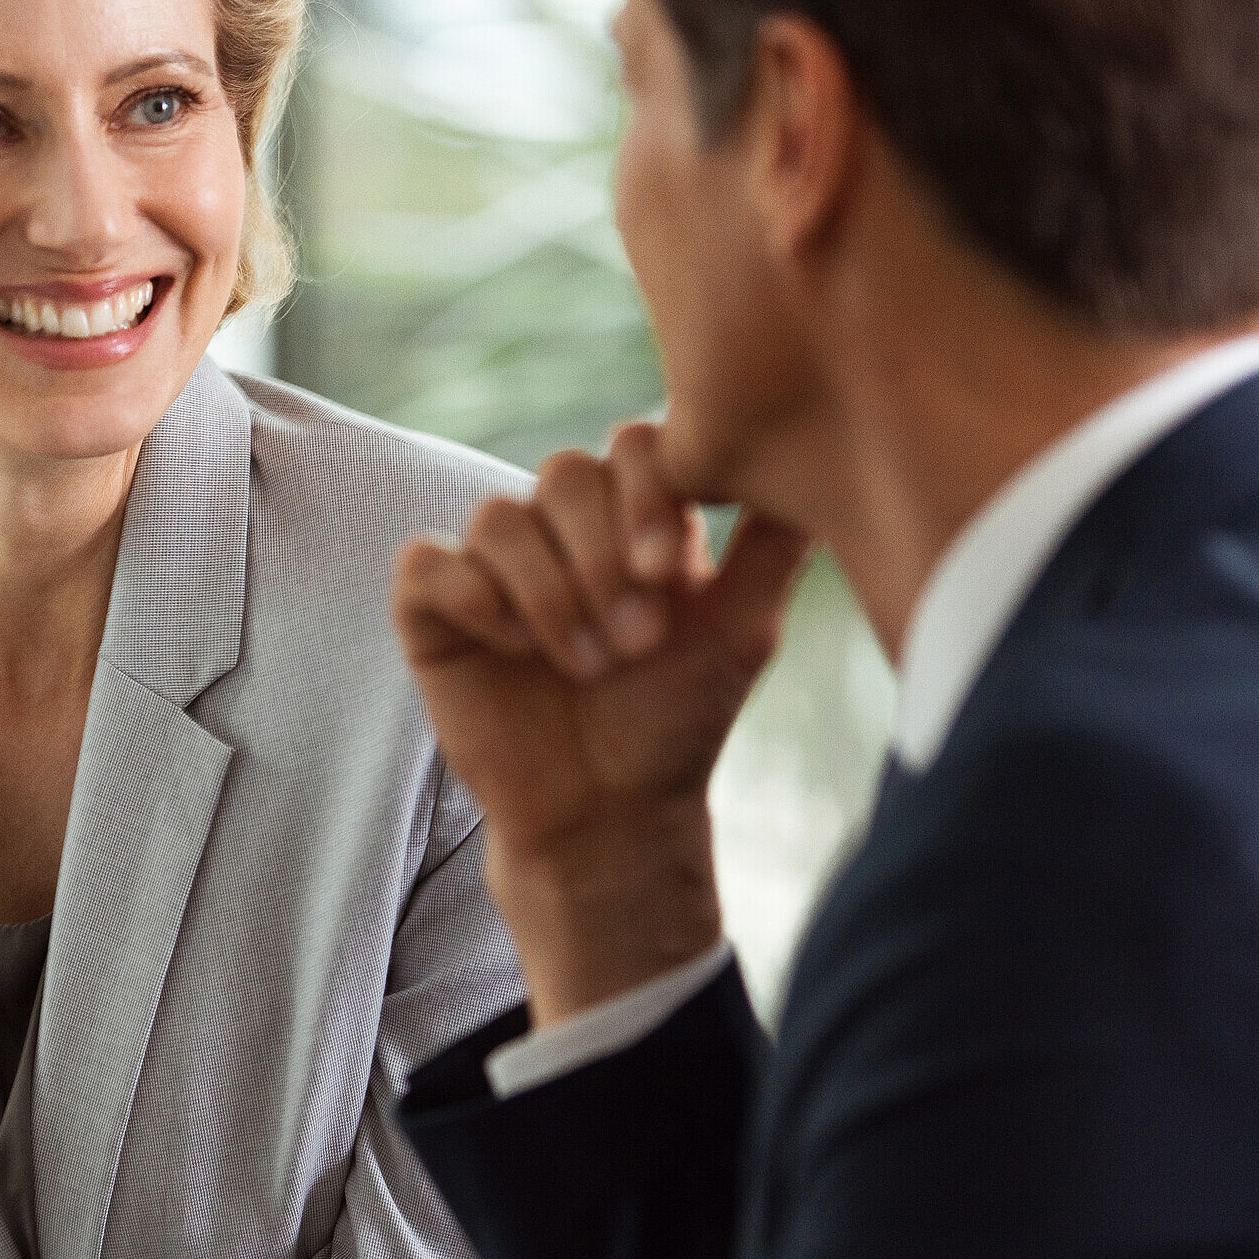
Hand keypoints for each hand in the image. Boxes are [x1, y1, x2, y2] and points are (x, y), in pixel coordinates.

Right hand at [392, 421, 805, 1018]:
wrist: (612, 813)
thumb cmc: (677, 719)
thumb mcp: (744, 628)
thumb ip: (775, 545)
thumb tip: (830, 464)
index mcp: (630, 514)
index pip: (633, 446)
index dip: (649, 494)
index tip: (674, 573)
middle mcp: (556, 524)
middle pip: (564, 472)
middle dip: (602, 557)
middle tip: (637, 640)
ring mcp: (490, 563)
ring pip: (499, 517)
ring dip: (550, 594)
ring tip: (589, 666)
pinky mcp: (432, 607)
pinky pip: (428, 564)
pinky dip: (476, 600)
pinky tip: (515, 651)